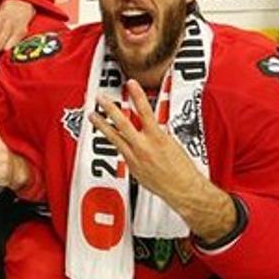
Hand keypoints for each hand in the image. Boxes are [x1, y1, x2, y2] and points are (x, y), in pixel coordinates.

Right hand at [87, 80, 235, 241]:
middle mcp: (137, 150)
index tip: (96, 117)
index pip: (114, 139)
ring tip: (125, 87)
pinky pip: (149, 115)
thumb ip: (137, 162)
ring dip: (126, 101)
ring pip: (132, 118)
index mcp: (131, 160)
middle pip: (118, 126)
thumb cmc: (167, 187)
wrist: (183, 191)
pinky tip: (140, 92)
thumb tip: (137, 156)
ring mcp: (149, 142)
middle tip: (99, 99)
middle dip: (107, 112)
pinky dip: (142, 101)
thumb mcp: (143, 178)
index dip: (103, 127)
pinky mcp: (161, 137)